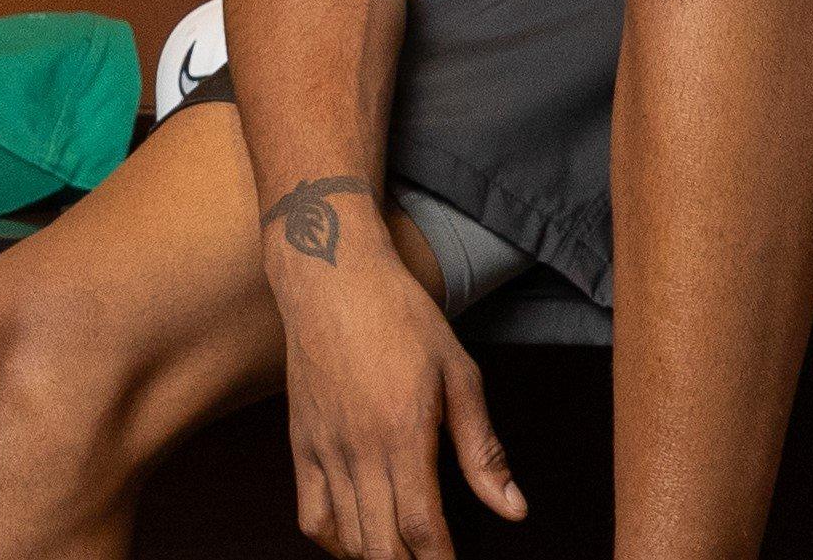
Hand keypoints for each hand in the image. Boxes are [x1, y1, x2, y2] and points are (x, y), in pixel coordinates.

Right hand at [277, 205, 522, 557]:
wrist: (332, 279)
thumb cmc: (402, 318)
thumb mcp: (461, 376)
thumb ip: (483, 450)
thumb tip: (513, 508)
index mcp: (403, 434)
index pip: (421, 528)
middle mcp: (357, 450)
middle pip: (380, 545)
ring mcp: (322, 449)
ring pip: (345, 537)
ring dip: (377, 556)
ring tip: (404, 555)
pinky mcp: (299, 444)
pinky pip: (310, 515)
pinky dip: (335, 540)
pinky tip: (360, 540)